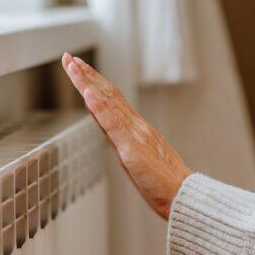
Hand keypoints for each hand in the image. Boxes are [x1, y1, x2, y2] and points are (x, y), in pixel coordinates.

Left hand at [61, 53, 191, 219]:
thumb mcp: (142, 159)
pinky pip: (113, 125)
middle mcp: (135, 126)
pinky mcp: (133, 149)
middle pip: (107, 94)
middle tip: (69, 58)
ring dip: (88, 83)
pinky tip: (89, 94)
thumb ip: (128, 144)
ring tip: (74, 66)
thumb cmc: (164, 183)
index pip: (111, 99)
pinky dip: (100, 108)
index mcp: (136, 129)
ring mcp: (134, 136)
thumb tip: (115, 137)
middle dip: (86, 75)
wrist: (184, 196)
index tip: (79, 68)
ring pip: (108, 103)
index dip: (94, 82)